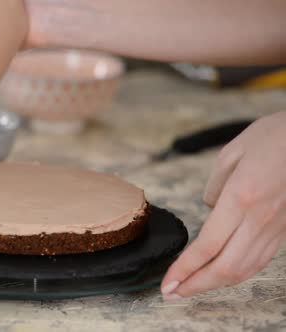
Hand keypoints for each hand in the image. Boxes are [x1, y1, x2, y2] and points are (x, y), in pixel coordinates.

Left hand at [161, 111, 285, 299]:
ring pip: (244, 269)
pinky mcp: (284, 229)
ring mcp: (275, 227)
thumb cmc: (273, 136)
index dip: (185, 268)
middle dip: (195, 285)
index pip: (207, 246)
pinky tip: (222, 276)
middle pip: (225, 267)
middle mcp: (259, 218)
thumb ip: (214, 186)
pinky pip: (260, 260)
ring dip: (215, 284)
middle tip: (172, 293)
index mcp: (241, 198)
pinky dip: (238, 274)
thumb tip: (209, 209)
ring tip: (190, 289)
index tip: (168, 281)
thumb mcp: (232, 152)